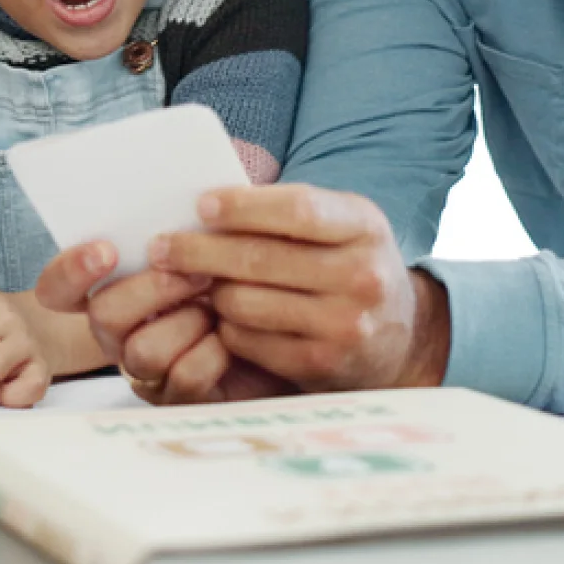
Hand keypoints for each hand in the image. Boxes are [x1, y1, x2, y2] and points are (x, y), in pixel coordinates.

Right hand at [35, 241, 294, 404]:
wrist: (284, 327)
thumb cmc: (238, 275)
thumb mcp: (208, 241)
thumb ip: (182, 225)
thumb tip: (185, 197)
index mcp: (114, 289)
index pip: (60, 288)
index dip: (70, 271)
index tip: (106, 250)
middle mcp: (120, 332)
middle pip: (103, 316)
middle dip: (149, 290)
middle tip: (194, 273)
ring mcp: (147, 370)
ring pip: (141, 350)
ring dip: (184, 322)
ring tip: (217, 304)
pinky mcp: (180, 399)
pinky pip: (184, 377)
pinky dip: (213, 353)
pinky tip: (233, 338)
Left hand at [151, 184, 449, 391]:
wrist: (402, 337)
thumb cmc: (352, 266)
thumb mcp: (342, 225)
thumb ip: (289, 210)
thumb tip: (208, 199)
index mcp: (364, 226)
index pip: (297, 209)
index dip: (242, 207)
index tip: (199, 205)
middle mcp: (362, 274)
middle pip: (260, 258)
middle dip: (199, 252)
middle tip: (161, 247)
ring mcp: (346, 324)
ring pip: (247, 302)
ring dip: (212, 293)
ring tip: (197, 284)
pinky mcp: (324, 364)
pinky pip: (250, 340)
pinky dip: (227, 328)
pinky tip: (223, 318)